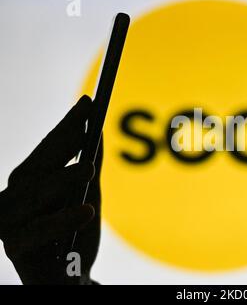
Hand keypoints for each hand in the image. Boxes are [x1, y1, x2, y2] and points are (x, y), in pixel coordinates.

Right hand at [0, 95, 101, 284]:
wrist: (69, 279)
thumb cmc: (75, 234)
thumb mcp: (87, 197)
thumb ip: (90, 168)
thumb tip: (99, 131)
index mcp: (30, 182)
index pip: (48, 149)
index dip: (67, 126)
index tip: (88, 103)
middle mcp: (15, 197)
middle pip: (39, 166)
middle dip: (64, 143)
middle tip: (90, 125)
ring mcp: (10, 222)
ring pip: (35, 196)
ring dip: (62, 180)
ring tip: (89, 169)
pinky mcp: (15, 249)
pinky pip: (37, 232)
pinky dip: (61, 220)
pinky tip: (87, 210)